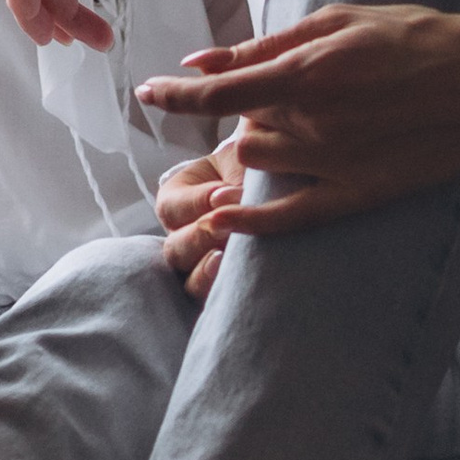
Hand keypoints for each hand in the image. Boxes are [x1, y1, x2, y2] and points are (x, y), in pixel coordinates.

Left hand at [135, 0, 459, 243]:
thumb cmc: (409, 36)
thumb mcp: (334, 22)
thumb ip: (262, 46)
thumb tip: (198, 61)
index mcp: (305, 73)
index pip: (216, 93)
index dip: (174, 96)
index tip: (147, 93)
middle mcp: (312, 124)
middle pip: (245, 124)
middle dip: (253, 107)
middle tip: (295, 89)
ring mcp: (334, 164)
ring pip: (260, 160)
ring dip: (260, 144)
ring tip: (301, 124)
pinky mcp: (357, 194)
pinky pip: (289, 218)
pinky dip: (249, 221)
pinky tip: (219, 217)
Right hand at [156, 143, 243, 298]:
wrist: (287, 186)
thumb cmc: (257, 167)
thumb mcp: (242, 159)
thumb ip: (237, 172)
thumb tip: (234, 196)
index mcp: (178, 199)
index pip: (172, 208)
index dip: (197, 203)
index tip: (227, 194)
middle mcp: (183, 236)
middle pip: (176, 249)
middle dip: (201, 238)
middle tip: (228, 228)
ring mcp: (201, 266)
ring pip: (190, 282)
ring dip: (207, 273)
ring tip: (226, 261)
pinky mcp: (226, 286)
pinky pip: (217, 300)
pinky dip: (225, 293)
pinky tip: (241, 283)